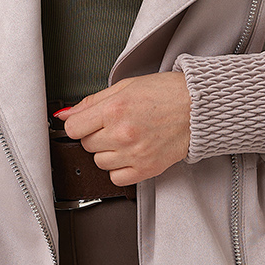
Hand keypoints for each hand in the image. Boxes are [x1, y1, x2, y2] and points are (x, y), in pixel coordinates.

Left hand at [57, 72, 191, 187]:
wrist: (197, 107)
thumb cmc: (166, 93)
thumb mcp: (125, 87)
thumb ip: (91, 102)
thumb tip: (66, 114)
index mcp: (115, 109)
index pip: (73, 128)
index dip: (78, 124)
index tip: (86, 123)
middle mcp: (122, 133)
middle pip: (87, 145)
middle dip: (96, 135)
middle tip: (114, 125)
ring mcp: (134, 153)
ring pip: (99, 162)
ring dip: (107, 152)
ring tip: (125, 138)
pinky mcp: (146, 169)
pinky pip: (116, 178)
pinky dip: (119, 168)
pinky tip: (130, 153)